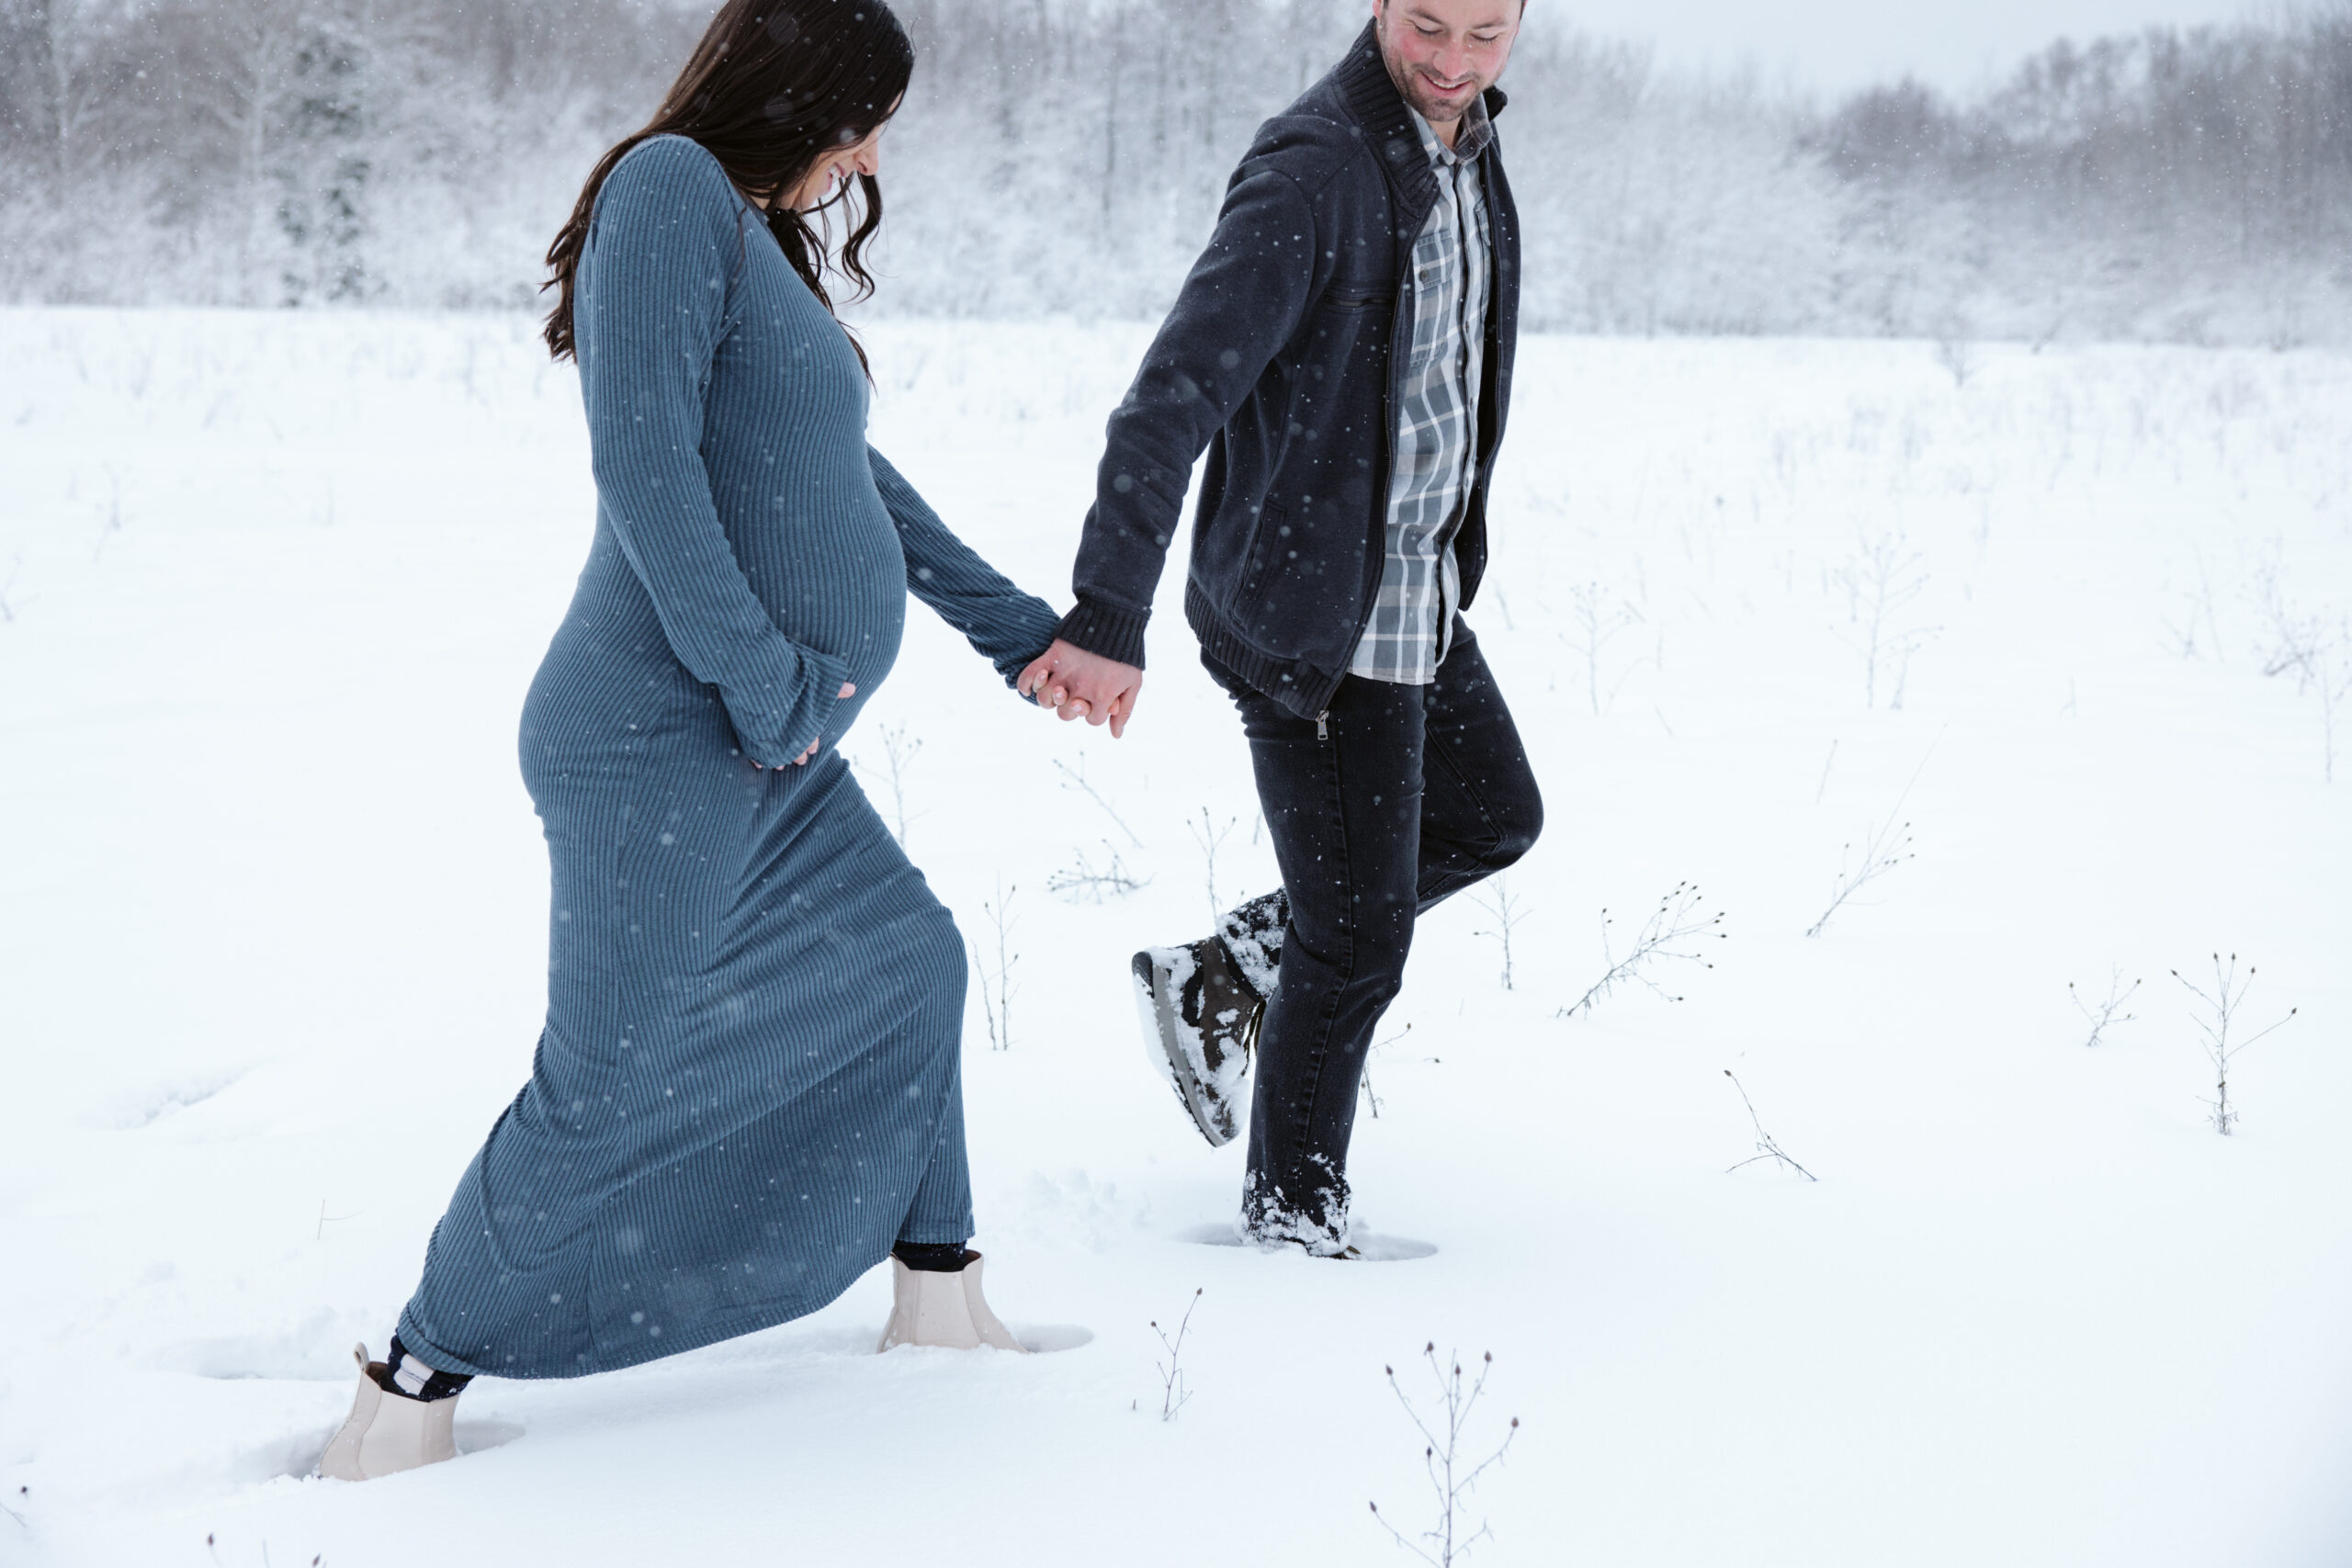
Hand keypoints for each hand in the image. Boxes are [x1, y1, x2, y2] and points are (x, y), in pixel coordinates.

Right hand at [752, 682, 855, 768]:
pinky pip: (755, 752)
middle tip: (801, 762)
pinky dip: (758, 758)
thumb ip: (833, 687)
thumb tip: (852, 689)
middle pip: (795, 751)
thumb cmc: (790, 673)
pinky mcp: (750, 734)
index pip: (811, 739)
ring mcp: (768, 735)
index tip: (813, 751)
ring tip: (780, 767)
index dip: (812, 745)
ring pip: (776, 755)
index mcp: (805, 721)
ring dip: (779, 761)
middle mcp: (788, 732)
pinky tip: (759, 764)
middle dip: (798, 757)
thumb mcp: (817, 674)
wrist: (758, 673)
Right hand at [1018, 641, 1142, 737]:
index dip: (1094, 713)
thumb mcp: (1133, 683)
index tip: (1098, 701)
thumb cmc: (1126, 654)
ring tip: (1056, 691)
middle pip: (1065, 714)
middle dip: (1070, 709)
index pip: (1091, 720)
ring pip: (1045, 698)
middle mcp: (1081, 687)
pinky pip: (1030, 673)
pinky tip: (1027, 689)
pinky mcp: (1053, 655)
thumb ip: (1124, 711)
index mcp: (1102, 696)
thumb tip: (1115, 735)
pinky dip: (1025, 683)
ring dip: (1048, 699)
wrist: (1114, 619)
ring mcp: (1065, 671)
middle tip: (1074, 697)